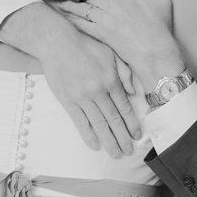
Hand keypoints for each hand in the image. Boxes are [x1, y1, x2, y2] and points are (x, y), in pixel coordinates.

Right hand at [0, 1, 139, 157]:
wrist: (58, 43)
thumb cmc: (86, 46)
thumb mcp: (111, 54)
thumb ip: (125, 73)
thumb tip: (134, 92)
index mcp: (111, 80)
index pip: (124, 107)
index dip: (132, 123)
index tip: (138, 135)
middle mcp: (98, 91)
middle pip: (114, 120)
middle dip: (123, 137)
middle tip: (129, 151)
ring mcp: (82, 97)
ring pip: (99, 124)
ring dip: (108, 141)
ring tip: (116, 153)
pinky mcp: (67, 101)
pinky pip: (80, 122)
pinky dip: (88, 135)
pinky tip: (95, 145)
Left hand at [56, 0, 184, 87]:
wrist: (154, 51)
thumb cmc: (160, 27)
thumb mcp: (163, 0)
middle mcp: (112, 5)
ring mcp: (105, 19)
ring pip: (82, 7)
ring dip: (68, 3)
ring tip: (55, 0)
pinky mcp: (101, 33)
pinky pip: (81, 24)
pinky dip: (71, 19)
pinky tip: (62, 16)